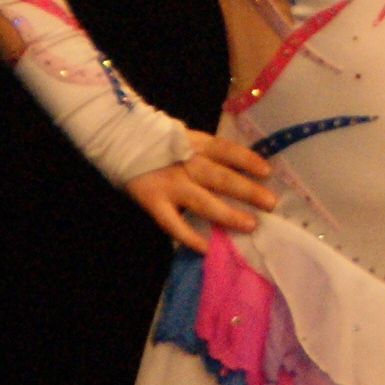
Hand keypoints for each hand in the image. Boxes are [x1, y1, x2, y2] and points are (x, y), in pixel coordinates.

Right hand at [124, 127, 276, 253]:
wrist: (115, 136)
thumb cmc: (155, 140)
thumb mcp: (183, 136)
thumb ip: (204, 151)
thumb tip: (239, 167)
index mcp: (193, 144)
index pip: (224, 149)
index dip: (246, 160)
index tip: (267, 171)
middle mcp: (184, 163)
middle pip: (219, 177)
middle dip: (246, 190)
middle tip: (270, 203)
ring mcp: (168, 183)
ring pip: (202, 200)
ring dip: (227, 214)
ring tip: (249, 225)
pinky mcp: (152, 200)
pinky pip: (172, 222)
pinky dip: (189, 236)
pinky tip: (206, 247)